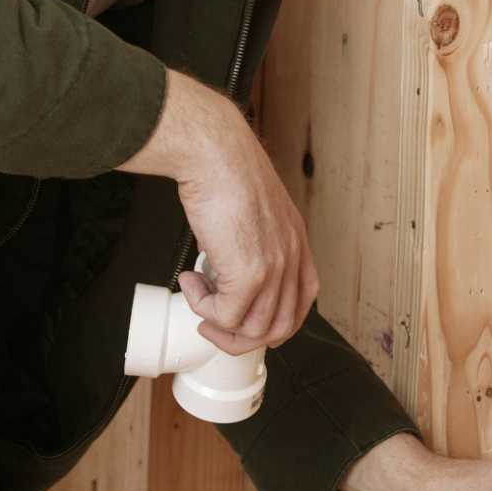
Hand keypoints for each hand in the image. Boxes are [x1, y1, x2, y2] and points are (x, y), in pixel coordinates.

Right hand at [118, 68, 318, 353]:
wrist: (215, 154)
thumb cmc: (226, 170)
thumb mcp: (253, 210)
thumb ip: (251, 241)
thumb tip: (224, 268)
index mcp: (297, 243)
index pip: (300, 303)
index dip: (269, 319)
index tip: (242, 316)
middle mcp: (292, 259)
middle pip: (279, 328)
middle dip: (242, 336)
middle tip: (214, 323)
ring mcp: (274, 269)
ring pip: (252, 331)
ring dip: (218, 323)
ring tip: (197, 296)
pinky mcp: (249, 274)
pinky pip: (226, 316)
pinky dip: (202, 307)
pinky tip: (190, 281)